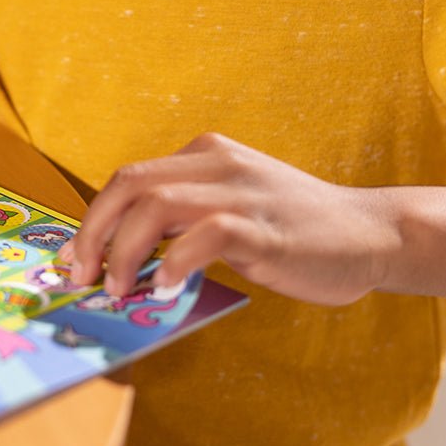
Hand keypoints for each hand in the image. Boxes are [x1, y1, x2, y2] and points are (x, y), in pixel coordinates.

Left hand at [60, 133, 400, 305]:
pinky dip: (176, 263)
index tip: (74, 261)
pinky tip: (167, 291)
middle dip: (93, 233)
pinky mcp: (265, 228)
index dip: (92, 220)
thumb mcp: (228, 209)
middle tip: (82, 278)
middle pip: (130, 184)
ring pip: (157, 204)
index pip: (128, 179)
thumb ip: (182, 221)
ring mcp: (242, 192)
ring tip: (118, 290)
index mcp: (204, 154)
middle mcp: (218, 163)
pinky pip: (207, 235)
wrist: (370, 233)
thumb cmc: (291, 230)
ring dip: (124, 251)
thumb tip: (120, 258)